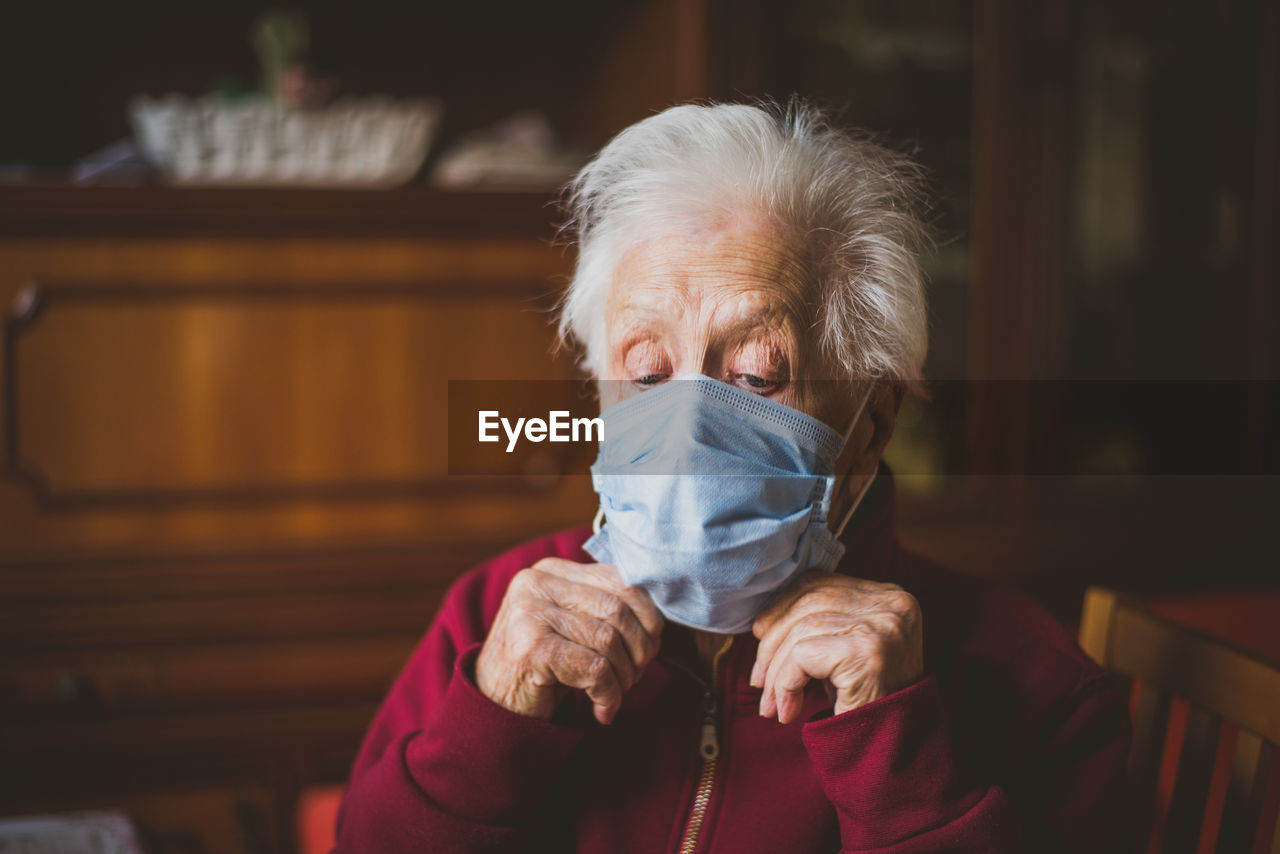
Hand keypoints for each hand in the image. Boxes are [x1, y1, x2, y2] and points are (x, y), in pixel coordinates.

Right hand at [476, 558, 663, 724]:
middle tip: (634, 677)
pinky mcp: (531, 647)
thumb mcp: (574, 625)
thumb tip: (659, 616)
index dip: (648, 618)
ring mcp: (529, 612)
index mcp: (552, 570)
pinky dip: (608, 695)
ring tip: (614, 694)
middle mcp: (536, 582)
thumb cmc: (544, 667)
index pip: (621, 579)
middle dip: (638, 651)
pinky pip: (595, 669)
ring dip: (623, 678)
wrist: (494, 707)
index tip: (648, 650)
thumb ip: (606, 608)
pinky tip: (601, 710)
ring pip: (609, 641)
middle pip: (619, 610)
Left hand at [751, 572, 922, 723]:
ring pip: (800, 631)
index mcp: (891, 597)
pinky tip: (788, 710)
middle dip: (772, 642)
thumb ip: (819, 625)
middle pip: (808, 602)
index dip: (781, 609)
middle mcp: (893, 604)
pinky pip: (802, 657)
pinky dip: (785, 684)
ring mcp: (881, 626)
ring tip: (772, 705)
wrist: (899, 759)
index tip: (760, 639)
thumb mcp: (846, 653)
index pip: (819, 584)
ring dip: (775, 671)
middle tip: (758, 682)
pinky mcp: (865, 653)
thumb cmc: (870, 705)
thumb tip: (761, 622)